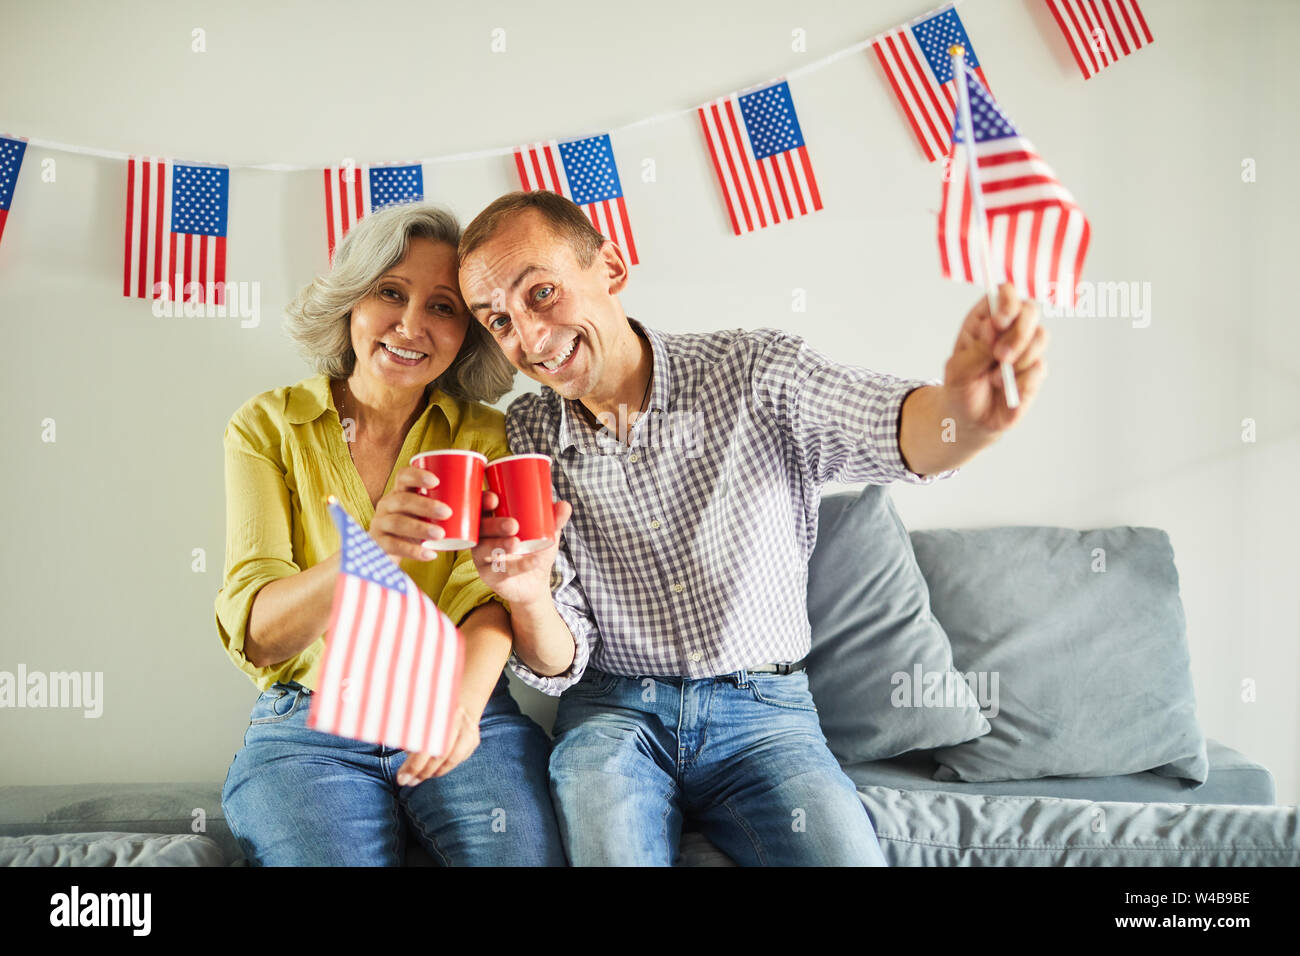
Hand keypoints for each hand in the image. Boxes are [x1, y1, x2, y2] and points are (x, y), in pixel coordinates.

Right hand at [369, 465, 453, 564]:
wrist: (390, 552)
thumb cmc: (419, 525)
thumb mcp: (432, 514)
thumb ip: (461, 506)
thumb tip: (494, 500)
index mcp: (401, 492)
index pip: (404, 476)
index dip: (418, 475)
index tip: (436, 481)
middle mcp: (387, 505)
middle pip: (402, 500)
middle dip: (425, 505)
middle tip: (447, 512)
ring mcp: (380, 524)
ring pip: (397, 522)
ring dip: (420, 527)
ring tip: (441, 534)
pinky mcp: (380, 545)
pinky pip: (393, 546)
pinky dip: (413, 551)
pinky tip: (429, 554)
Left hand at [395, 705, 480, 785]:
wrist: (460, 701)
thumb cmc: (431, 710)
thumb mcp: (417, 714)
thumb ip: (410, 733)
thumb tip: (405, 756)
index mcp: (438, 710)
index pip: (426, 744)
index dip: (413, 765)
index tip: (401, 778)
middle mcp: (456, 718)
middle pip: (440, 754)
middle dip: (422, 772)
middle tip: (408, 782)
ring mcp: (468, 729)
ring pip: (452, 759)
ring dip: (433, 773)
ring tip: (418, 778)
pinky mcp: (474, 739)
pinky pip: (459, 759)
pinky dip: (445, 768)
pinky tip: (433, 771)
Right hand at [470, 493, 571, 607]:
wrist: (535, 581)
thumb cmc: (534, 549)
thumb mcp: (546, 533)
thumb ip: (555, 520)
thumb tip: (565, 505)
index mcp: (492, 520)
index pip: (481, 507)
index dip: (484, 501)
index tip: (495, 499)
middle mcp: (482, 537)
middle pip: (481, 528)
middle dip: (495, 525)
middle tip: (513, 525)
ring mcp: (483, 557)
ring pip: (484, 549)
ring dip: (499, 545)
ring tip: (516, 544)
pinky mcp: (489, 576)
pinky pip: (499, 571)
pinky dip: (517, 566)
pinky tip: (532, 561)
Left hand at [942, 282, 1048, 434]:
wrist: (970, 420)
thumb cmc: (960, 389)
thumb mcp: (958, 369)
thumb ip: (977, 348)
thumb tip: (994, 329)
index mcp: (985, 320)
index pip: (1004, 293)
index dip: (1007, 301)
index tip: (999, 322)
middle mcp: (1009, 330)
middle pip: (1030, 310)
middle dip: (1018, 333)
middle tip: (999, 356)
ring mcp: (1025, 349)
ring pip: (1041, 336)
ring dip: (1018, 359)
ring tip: (994, 378)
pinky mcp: (1036, 370)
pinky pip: (1039, 367)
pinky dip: (1020, 380)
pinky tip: (1004, 389)